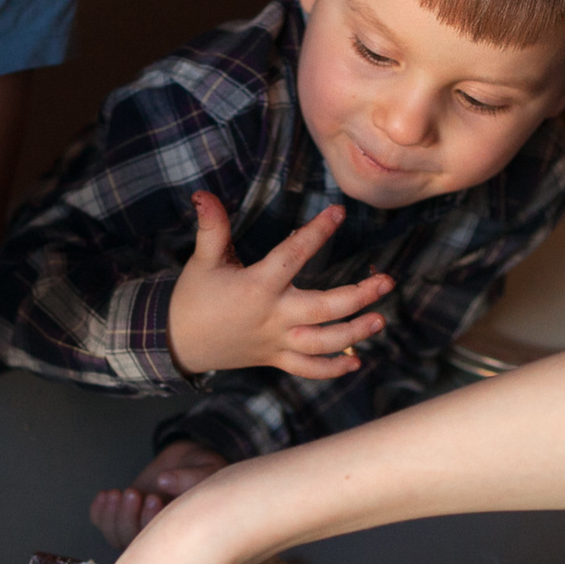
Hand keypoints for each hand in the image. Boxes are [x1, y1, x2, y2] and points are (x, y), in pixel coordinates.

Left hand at [89, 442, 228, 549]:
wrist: (187, 464)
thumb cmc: (202, 470)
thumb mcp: (206, 469)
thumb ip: (190, 477)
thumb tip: (163, 480)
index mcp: (182, 534)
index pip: (159, 545)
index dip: (151, 523)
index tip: (154, 498)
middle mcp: (159, 540)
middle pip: (133, 544)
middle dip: (127, 519)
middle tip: (133, 492)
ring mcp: (139, 530)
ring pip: (116, 538)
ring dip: (111, 516)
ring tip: (116, 493)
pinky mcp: (123, 519)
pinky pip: (103, 526)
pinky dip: (99, 512)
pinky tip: (106, 495)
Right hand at [165, 193, 390, 378]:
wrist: (177, 342)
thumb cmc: (194, 297)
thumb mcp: (202, 260)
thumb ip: (211, 227)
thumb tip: (204, 194)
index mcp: (257, 288)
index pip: (294, 255)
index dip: (318, 232)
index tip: (339, 213)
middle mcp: (273, 317)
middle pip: (324, 310)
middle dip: (358, 297)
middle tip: (387, 282)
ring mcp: (276, 342)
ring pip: (322, 343)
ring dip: (354, 334)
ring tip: (380, 320)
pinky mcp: (275, 358)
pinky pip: (308, 369)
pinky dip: (332, 369)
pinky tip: (357, 360)